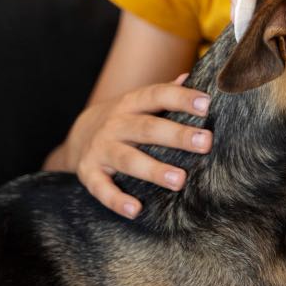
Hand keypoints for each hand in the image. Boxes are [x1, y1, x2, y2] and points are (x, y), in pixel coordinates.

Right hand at [43, 73, 212, 218]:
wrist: (79, 134)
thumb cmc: (126, 118)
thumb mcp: (141, 101)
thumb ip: (167, 91)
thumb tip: (191, 76)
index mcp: (132, 103)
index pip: (158, 96)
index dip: (182, 98)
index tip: (207, 104)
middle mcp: (116, 124)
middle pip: (147, 128)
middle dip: (177, 136)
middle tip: (205, 143)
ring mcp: (101, 148)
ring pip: (128, 159)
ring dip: (153, 170)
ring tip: (179, 180)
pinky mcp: (89, 173)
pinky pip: (101, 188)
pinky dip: (116, 200)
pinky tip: (135, 210)